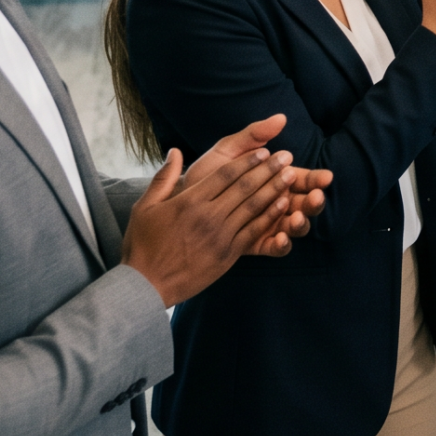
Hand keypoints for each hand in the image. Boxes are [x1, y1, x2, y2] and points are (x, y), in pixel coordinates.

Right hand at [119, 115, 305, 305]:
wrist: (146, 286)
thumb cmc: (143, 245)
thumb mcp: (145, 208)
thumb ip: (163, 178)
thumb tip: (175, 151)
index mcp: (189, 201)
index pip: (225, 175)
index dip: (247, 161)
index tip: (264, 150)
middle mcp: (208, 216)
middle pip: (245, 187)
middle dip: (269, 170)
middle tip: (287, 156)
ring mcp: (220, 236)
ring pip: (253, 207)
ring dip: (275, 189)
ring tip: (291, 175)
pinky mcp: (228, 254)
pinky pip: (254, 230)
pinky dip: (270, 216)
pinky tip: (283, 205)